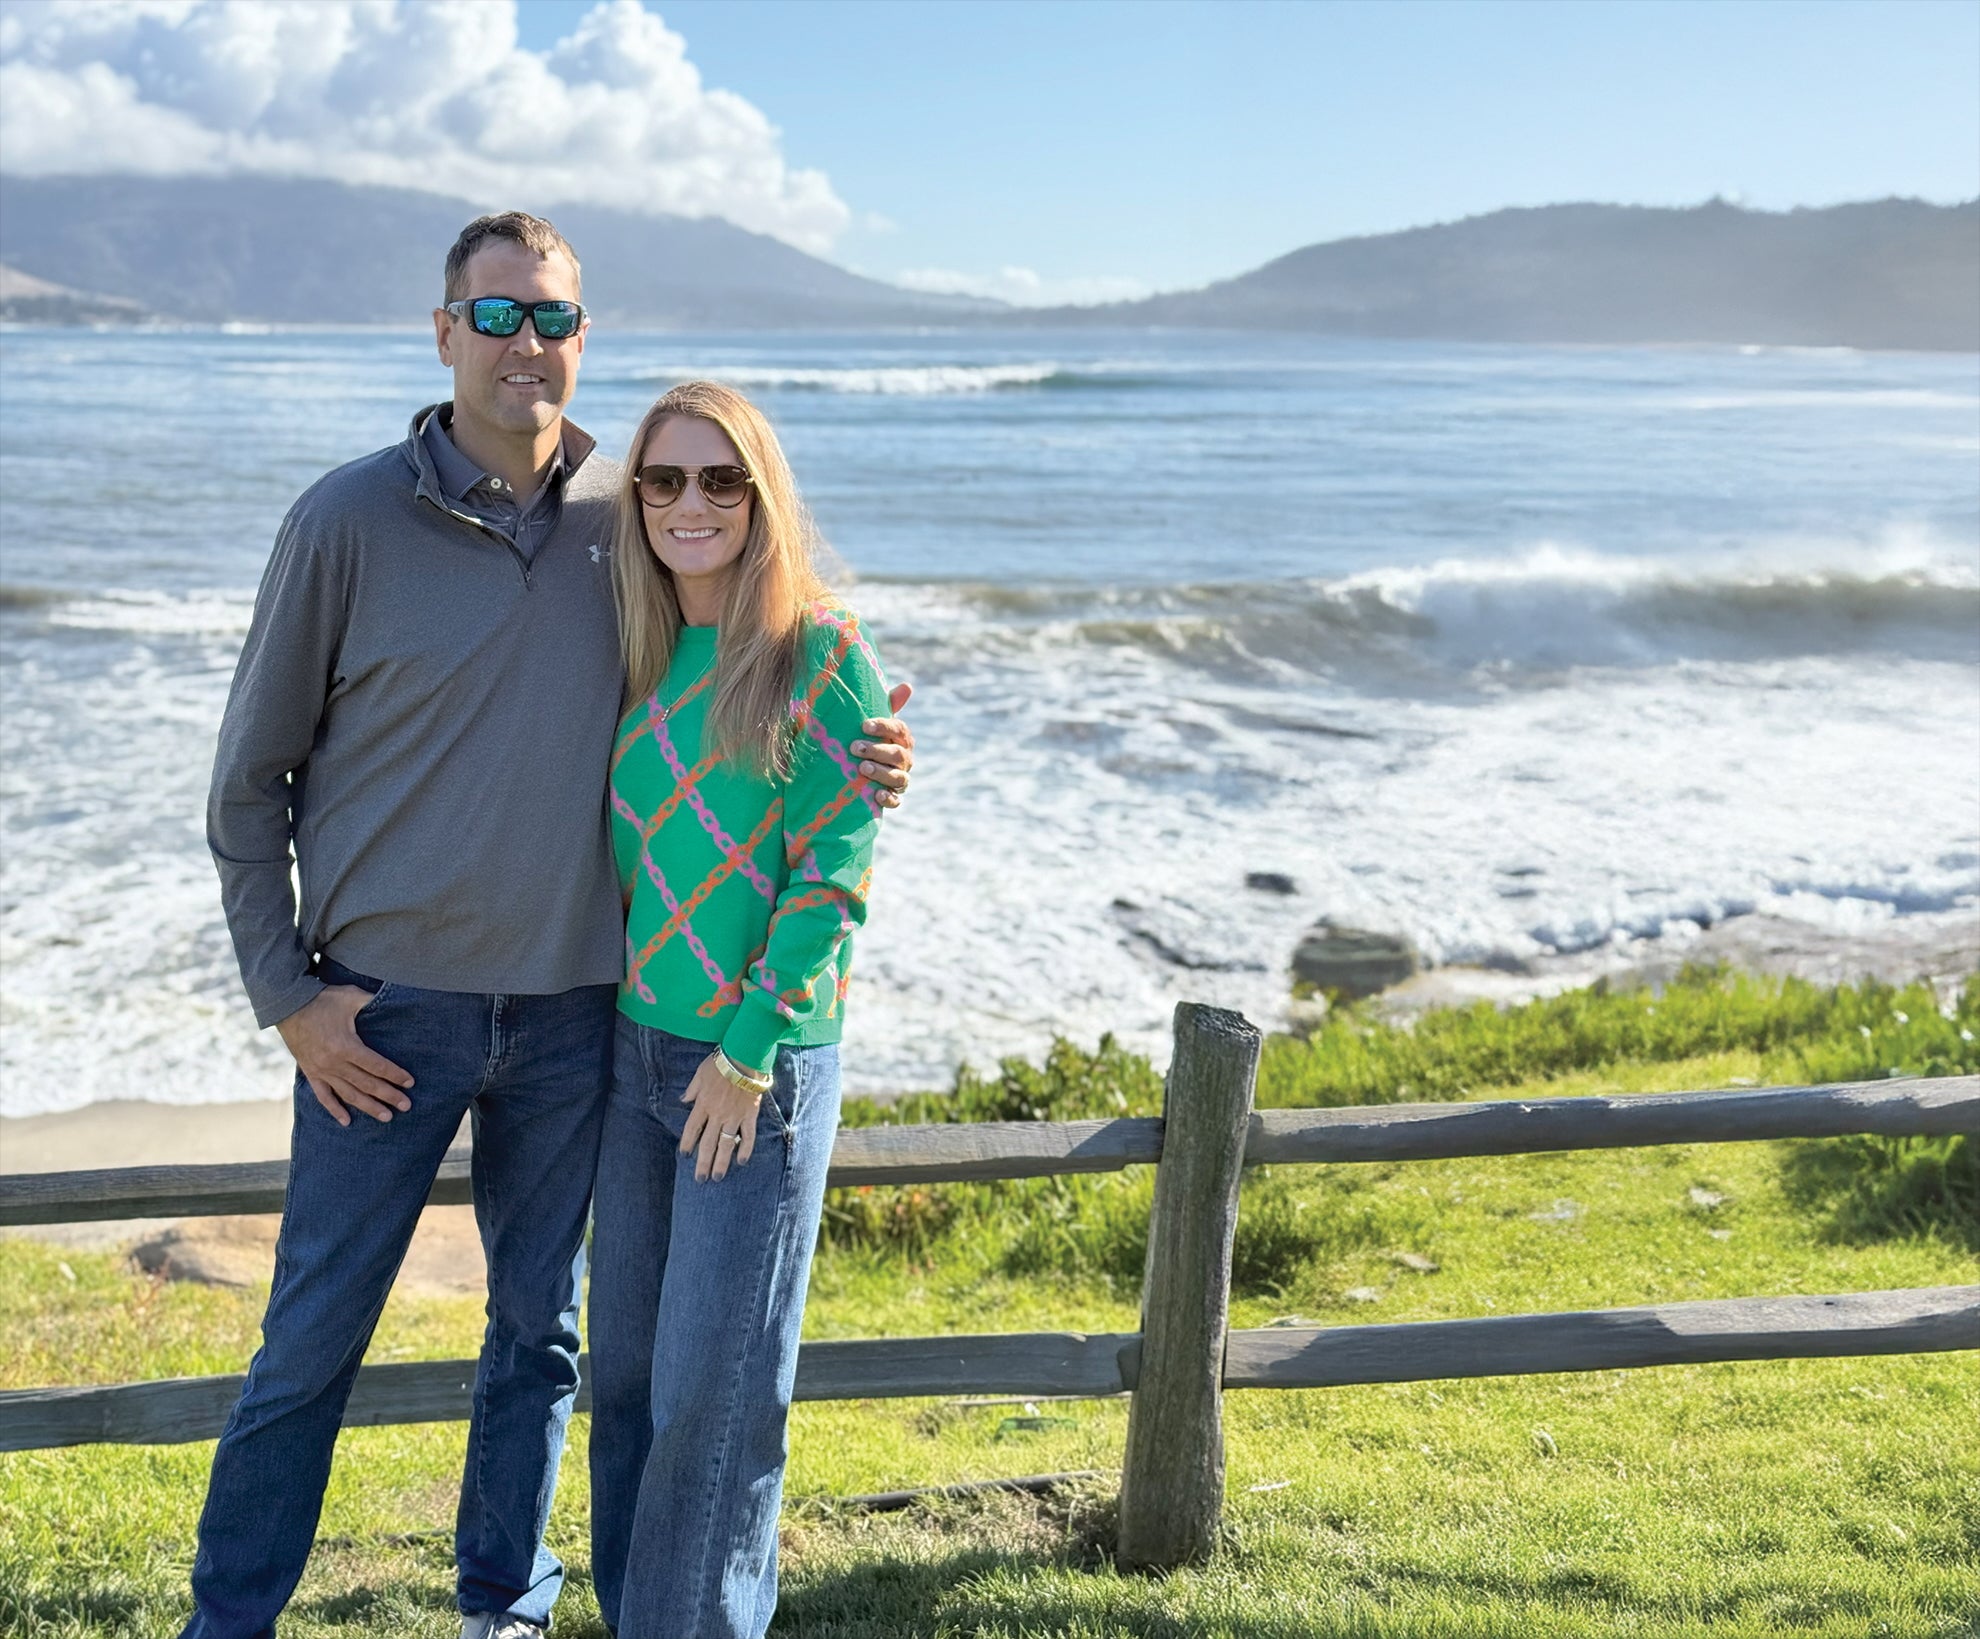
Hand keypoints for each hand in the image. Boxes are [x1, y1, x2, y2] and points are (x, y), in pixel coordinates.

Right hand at [276, 985, 414, 1127]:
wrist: (288, 1006)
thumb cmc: (323, 1000)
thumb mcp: (351, 997)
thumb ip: (373, 1001)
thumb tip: (396, 1001)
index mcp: (346, 1046)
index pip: (377, 1066)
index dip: (395, 1075)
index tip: (410, 1083)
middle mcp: (334, 1063)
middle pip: (367, 1084)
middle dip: (388, 1096)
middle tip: (406, 1106)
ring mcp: (321, 1071)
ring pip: (348, 1094)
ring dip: (368, 1107)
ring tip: (386, 1117)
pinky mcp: (311, 1073)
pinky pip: (323, 1097)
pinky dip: (335, 1110)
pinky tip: (346, 1121)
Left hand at [680, 1053, 762, 1181]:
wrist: (745, 1058)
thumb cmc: (721, 1063)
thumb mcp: (700, 1074)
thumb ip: (692, 1090)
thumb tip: (684, 1100)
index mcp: (703, 1104)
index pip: (692, 1129)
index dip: (688, 1143)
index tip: (685, 1155)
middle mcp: (717, 1114)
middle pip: (708, 1143)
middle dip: (703, 1163)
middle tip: (701, 1179)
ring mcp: (734, 1117)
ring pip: (726, 1144)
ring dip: (721, 1162)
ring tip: (718, 1177)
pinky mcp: (750, 1115)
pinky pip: (748, 1136)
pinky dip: (746, 1149)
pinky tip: (742, 1162)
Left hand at [853, 681, 914, 809]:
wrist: (859, 771)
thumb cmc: (867, 739)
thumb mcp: (873, 722)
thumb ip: (888, 704)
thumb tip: (908, 685)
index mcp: (902, 738)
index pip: (898, 729)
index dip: (883, 727)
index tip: (864, 725)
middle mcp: (905, 758)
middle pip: (897, 754)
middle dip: (877, 750)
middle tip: (854, 747)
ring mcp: (900, 779)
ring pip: (898, 777)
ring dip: (881, 772)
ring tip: (862, 768)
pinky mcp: (894, 797)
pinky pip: (896, 800)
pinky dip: (888, 798)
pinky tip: (876, 794)